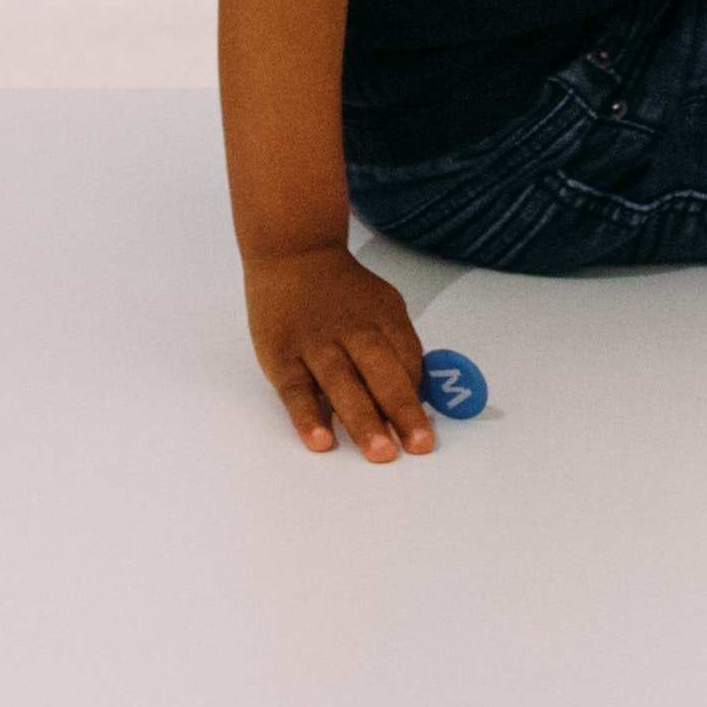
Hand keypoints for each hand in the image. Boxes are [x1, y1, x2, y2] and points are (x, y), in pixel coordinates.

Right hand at [244, 243, 440, 462]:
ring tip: (379, 452)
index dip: (418, 397)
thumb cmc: (343, 292)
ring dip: (362, 420)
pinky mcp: (281, 356)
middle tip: (417, 446)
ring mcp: (314, 343)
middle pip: (380, 372)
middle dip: (401, 410)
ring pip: (340, 383)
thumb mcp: (383, 306)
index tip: (424, 434)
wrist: (293, 253)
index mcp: (383, 317)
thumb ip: (400, 348)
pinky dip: (308, 417)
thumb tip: (419, 399)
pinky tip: (321, 441)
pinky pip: (296, 390)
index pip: (408, 359)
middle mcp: (352, 330)